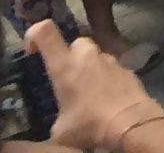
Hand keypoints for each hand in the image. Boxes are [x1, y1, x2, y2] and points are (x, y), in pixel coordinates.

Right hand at [28, 17, 163, 149]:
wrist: (130, 123)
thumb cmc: (89, 124)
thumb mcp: (61, 132)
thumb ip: (56, 119)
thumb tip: (60, 125)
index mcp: (64, 65)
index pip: (45, 31)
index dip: (34, 33)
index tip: (32, 50)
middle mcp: (86, 56)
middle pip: (75, 44)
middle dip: (70, 58)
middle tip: (68, 81)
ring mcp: (109, 60)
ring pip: (95, 56)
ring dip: (90, 69)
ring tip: (90, 94)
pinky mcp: (126, 68)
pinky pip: (111, 69)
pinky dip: (107, 79)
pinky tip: (108, 99)